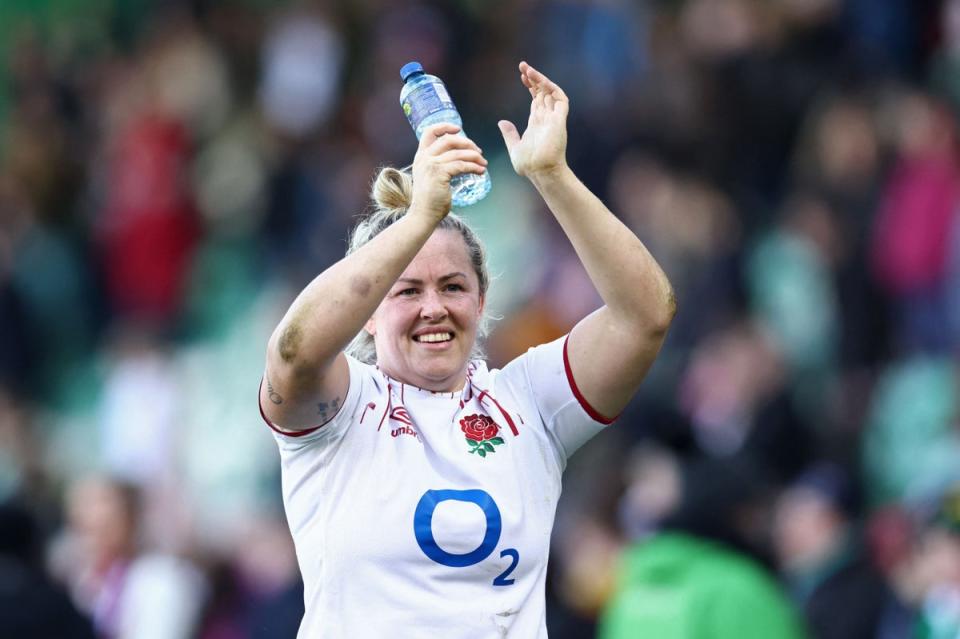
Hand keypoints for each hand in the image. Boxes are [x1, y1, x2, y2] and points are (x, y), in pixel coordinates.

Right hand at [410, 123, 486, 222]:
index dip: (445, 126)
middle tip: (478, 151)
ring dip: (474, 157)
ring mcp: (431, 165)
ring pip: (458, 153)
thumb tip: (458, 156)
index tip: (458, 129)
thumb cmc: (431, 199)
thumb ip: (439, 164)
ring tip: (483, 163)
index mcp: (421, 156)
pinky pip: (461, 165)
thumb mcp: (431, 176)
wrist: (423, 215)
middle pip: (448, 139)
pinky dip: (474, 167)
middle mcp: (424, 158)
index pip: (429, 132)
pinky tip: (481, 171)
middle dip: (467, 143)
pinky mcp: (439, 173)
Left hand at [498, 62, 568, 178]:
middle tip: (522, 66)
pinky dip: (552, 87)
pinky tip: (540, 80)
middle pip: (542, 92)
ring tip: (528, 69)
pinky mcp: (559, 119)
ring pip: (550, 92)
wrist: (540, 172)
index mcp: (537, 123)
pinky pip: (560, 98)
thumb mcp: (514, 147)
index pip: (536, 99)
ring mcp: (554, 118)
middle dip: (534, 78)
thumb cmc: (529, 165)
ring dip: (541, 79)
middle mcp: (546, 118)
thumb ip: (510, 134)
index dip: (531, 87)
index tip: (522, 76)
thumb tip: (502, 122)